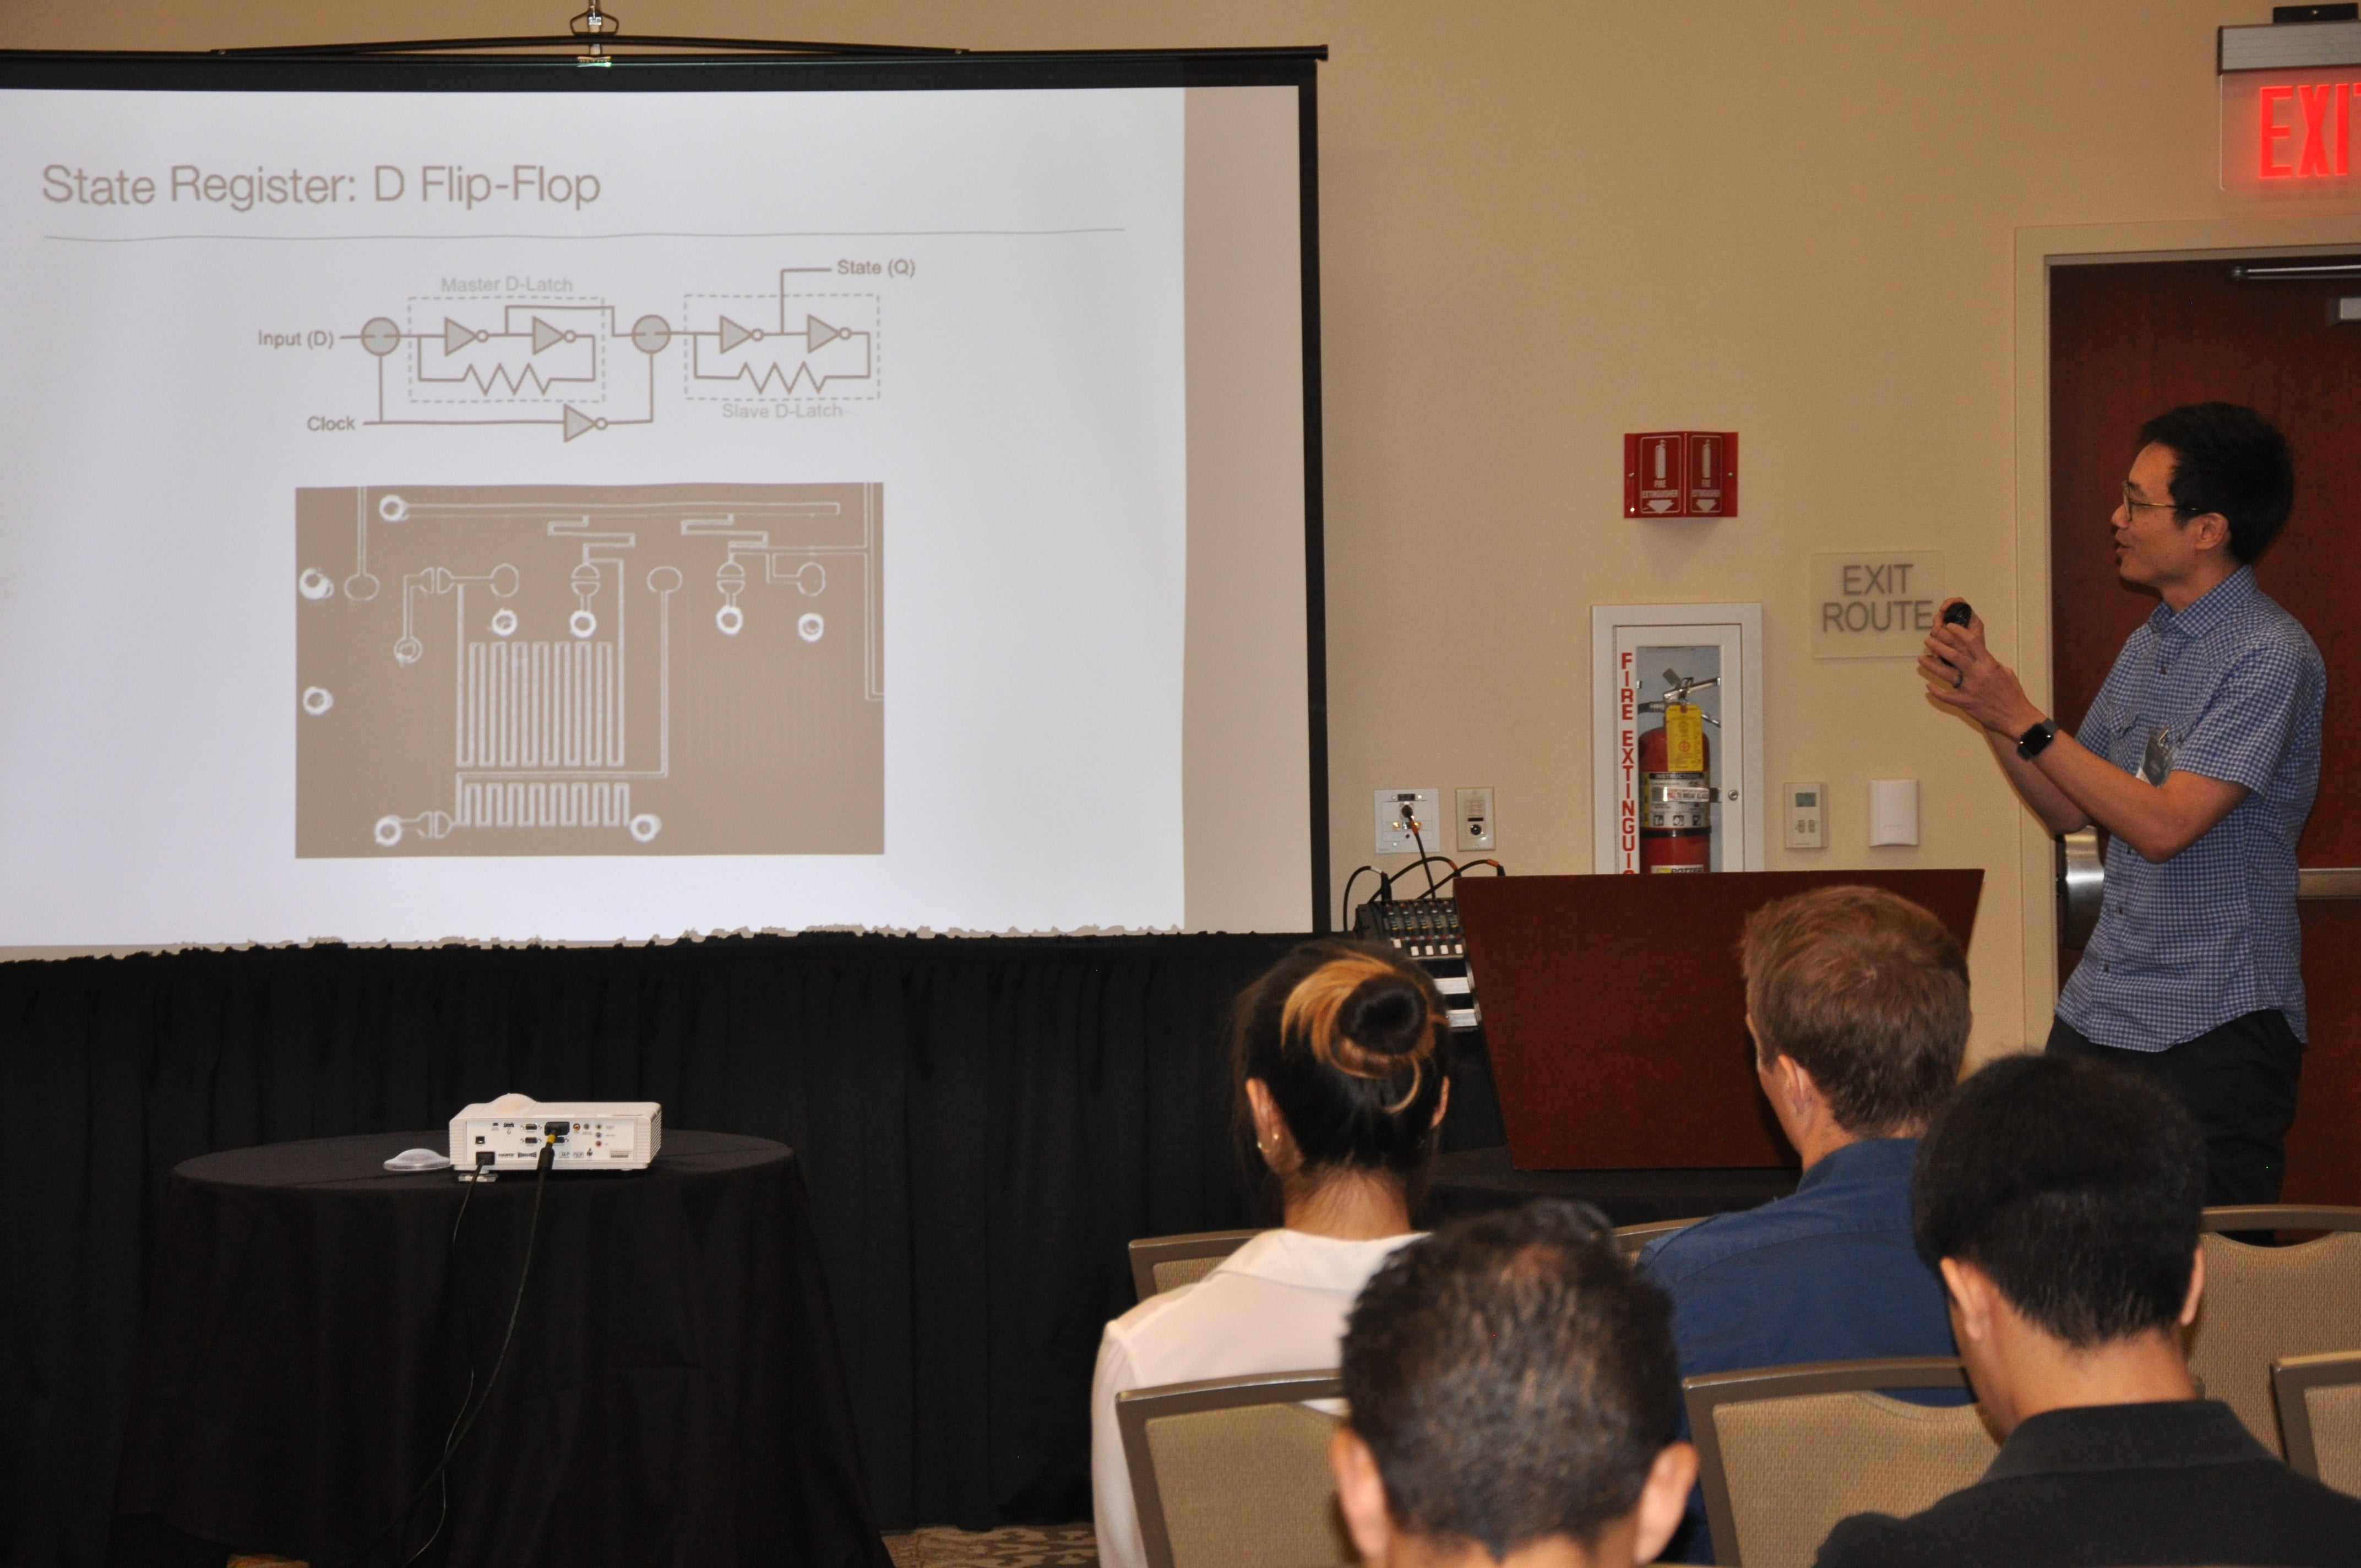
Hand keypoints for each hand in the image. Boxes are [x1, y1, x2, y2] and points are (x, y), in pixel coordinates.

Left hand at [1919, 600, 2042, 736]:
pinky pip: (1945, 696)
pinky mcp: (1964, 703)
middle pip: (1954, 655)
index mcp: (1989, 664)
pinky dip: (1936, 690)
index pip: (1971, 642)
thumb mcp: (2006, 673)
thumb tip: (1983, 657)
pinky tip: (1928, 685)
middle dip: (1939, 645)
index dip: (1958, 632)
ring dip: (1932, 665)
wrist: (2015, 716)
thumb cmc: (2012, 695)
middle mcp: (1978, 674)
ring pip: (1946, 673)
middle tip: (1928, 639)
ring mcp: (1970, 689)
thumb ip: (1992, 663)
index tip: (1949, 626)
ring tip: (1921, 659)